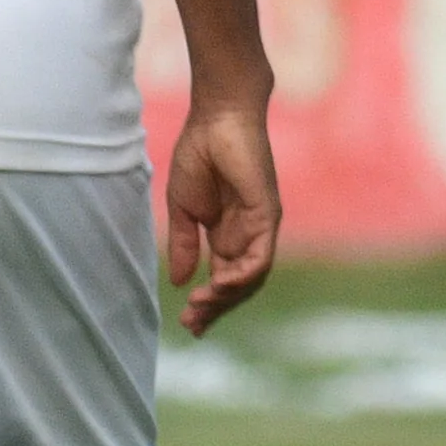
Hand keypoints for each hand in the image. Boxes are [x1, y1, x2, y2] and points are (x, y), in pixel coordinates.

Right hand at [162, 86, 280, 335]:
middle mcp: (247, 236)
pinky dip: (243, 276)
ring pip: (252, 278)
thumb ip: (183, 244)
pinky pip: (261, 257)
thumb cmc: (198, 156)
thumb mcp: (183, 209)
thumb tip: (178, 281)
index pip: (222, 279)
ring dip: (227, 298)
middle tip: (192, 325)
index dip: (207, 304)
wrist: (216, 120)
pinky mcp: (267, 216)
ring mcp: (260, 228)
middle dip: (216, 309)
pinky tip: (220, 285)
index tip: (186, 323)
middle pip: (238, 286)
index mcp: (226, 235)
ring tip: (201, 307)